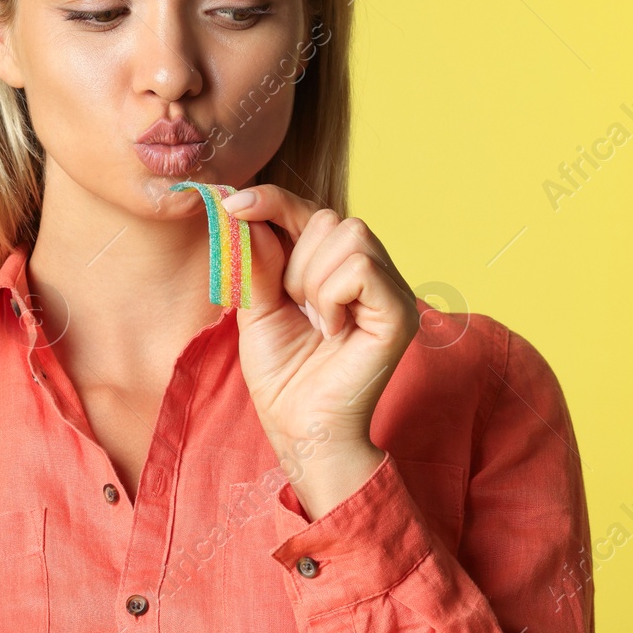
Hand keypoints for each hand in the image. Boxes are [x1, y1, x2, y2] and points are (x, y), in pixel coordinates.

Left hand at [220, 184, 419, 516]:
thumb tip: (245, 209)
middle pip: (328, 217)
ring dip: (312, 279)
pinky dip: (332, 295)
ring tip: (315, 321)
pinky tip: (332, 330)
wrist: (300, 431)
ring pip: (347, 234)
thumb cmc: (283, 378)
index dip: (273, 200)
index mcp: (337, 267)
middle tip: (295, 308)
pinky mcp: (399, 312)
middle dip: (295, 260)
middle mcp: (371, 271)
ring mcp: (390, 290)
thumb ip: (258, 259)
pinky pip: (360, 267)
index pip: (309, 211)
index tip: (233, 203)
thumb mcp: (258, 307)